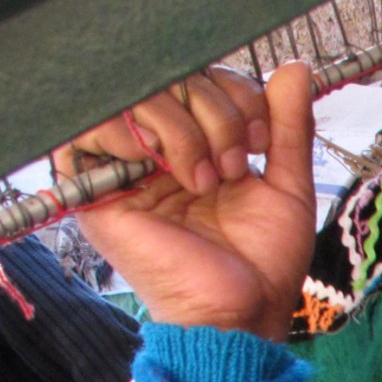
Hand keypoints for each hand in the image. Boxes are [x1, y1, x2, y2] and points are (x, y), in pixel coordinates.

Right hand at [56, 64, 316, 341]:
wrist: (244, 313)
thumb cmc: (264, 263)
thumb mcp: (286, 184)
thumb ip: (287, 127)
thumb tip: (295, 68)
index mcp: (197, 146)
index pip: (199, 79)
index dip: (234, 94)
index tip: (260, 140)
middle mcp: (157, 152)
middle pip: (168, 80)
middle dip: (215, 114)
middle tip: (235, 168)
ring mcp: (126, 169)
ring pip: (133, 97)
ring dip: (182, 128)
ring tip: (206, 179)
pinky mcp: (97, 192)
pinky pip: (86, 129)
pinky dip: (129, 133)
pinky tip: (163, 166)